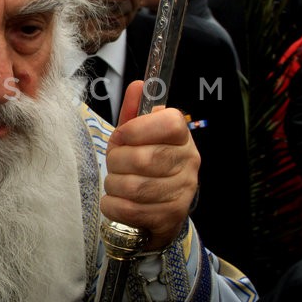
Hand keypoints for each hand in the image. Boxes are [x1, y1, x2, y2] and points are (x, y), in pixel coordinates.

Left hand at [101, 81, 199, 250]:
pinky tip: (117, 201)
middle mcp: (189, 163)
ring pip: (132, 186)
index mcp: (182, 137)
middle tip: (115, 164)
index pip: (168, 123)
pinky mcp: (170, 217)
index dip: (136, 129)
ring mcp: (182, 192)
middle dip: (116, 161)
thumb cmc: (145, 167)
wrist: (160, 211)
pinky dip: (113, 206)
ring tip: (117, 183)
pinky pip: (128, 209)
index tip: (122, 136)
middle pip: (143, 158)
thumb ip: (135, 112)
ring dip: (113, 184)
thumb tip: (138, 85)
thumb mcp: (138, 137)